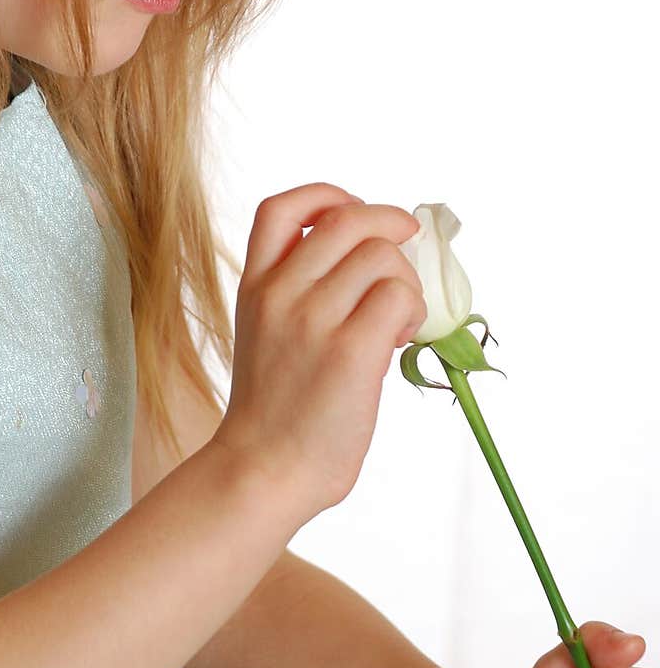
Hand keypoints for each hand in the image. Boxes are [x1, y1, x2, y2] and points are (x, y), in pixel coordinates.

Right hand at [213, 185, 426, 521]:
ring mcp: (313, 320)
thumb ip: (300, 290)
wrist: (263, 471)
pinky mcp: (349, 351)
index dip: (329, 197)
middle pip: (350, 219)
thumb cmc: (275, 411)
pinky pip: (400, 296)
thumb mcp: (264, 333)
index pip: (283, 208)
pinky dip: (412, 312)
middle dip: (392, 228)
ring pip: (383, 256)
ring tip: (395, 322)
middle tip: (405, 259)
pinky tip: (398, 341)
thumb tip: (372, 257)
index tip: (354, 213)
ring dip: (405, 281)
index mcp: (255, 286)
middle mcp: (280, 293)